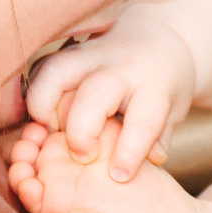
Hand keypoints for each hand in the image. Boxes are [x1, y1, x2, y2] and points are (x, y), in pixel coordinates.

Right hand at [20, 9, 197, 182]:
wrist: (157, 36)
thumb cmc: (164, 82)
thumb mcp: (174, 109)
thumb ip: (158, 137)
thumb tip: (145, 163)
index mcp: (154, 83)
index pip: (142, 120)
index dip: (129, 152)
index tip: (118, 176)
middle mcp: (120, 66)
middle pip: (93, 96)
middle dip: (81, 133)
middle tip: (82, 156)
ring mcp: (90, 54)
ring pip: (55, 74)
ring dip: (44, 108)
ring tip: (51, 132)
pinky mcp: (66, 51)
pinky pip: (40, 70)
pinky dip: (36, 95)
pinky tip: (44, 117)